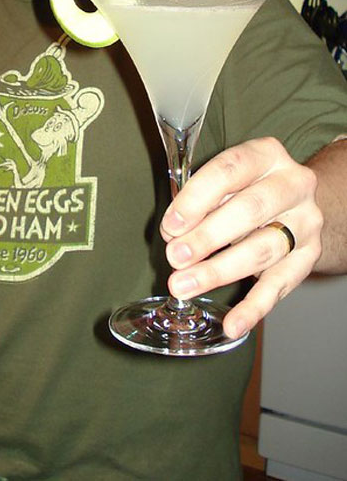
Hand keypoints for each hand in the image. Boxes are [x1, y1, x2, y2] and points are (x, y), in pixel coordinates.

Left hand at [160, 136, 322, 340]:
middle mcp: (293, 184)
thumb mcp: (226, 180)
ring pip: (262, 250)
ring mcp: (305, 222)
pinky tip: (232, 325)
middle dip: (207, 237)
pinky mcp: (309, 257)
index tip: (171, 225)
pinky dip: (254, 309)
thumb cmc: (247, 187)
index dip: (197, 198)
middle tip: (174, 257)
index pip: (230, 170)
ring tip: (184, 285)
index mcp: (266, 154)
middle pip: (249, 210)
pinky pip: (280, 285)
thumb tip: (173, 233)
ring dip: (219, 271)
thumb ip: (200, 200)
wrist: (297, 202)